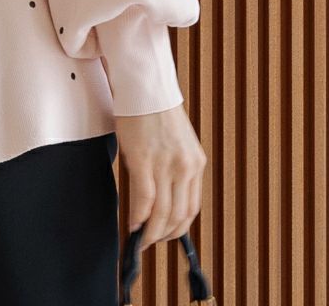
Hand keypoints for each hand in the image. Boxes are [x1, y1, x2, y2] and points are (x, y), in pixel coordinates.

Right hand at [113, 102, 205, 250]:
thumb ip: (175, 169)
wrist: (144, 87)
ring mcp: (166, 165)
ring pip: (162, 213)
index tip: (165, 235)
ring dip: (150, 232)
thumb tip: (163, 197)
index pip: (192, 209)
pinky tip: (132, 223)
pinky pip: (144, 200)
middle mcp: (185, 167)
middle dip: (162, 235)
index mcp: (196, 164)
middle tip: (149, 242)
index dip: (177, 229)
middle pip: (178, 216)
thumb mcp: (176, 144)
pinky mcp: (144, 160)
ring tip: (140, 238)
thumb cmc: (155, 112)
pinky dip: (139, 217)